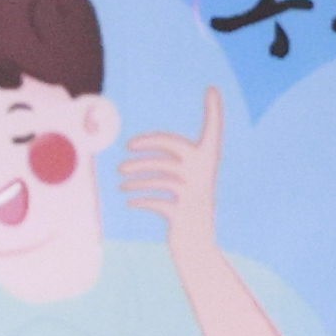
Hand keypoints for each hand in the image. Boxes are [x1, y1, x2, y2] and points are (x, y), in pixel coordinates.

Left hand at [118, 87, 228, 261]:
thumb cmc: (185, 212)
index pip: (214, 130)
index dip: (214, 111)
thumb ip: (169, 166)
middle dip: (148, 145)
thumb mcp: (181, 187)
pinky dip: (140, 200)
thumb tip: (134, 153)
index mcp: (209, 163)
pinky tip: (130, 203)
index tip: (212, 88)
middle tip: (127, 150)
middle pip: (173, 147)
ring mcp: (195, 194)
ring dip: (136, 178)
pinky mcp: (182, 213)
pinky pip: (156, 201)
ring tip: (122, 183)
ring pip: (160, 174)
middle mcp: (205, 174)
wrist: (196, 247)